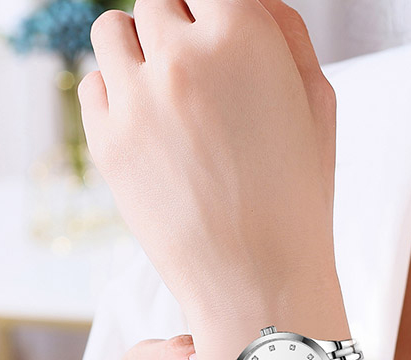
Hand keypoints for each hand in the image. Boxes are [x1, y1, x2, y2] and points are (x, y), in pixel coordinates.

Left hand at [79, 0, 336, 320]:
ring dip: (139, 49)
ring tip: (168, 94)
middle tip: (200, 76)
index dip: (214, 10)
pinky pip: (91, 83)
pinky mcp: (105, 143)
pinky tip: (147, 126)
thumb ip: (284, 29)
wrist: (258, 281)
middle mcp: (180, 58)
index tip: (215, 32)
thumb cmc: (297, 196)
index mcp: (241, 36)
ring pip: (113, 30)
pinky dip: (115, 92)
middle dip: (179, 28)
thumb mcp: (319, 103)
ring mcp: (135, 101)